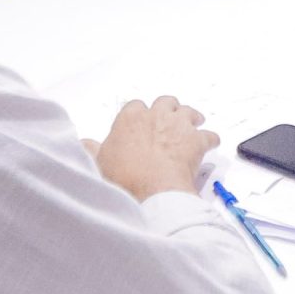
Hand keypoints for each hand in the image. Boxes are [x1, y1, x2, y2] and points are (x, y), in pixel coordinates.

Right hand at [86, 95, 219, 200]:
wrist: (152, 191)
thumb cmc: (125, 178)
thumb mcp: (100, 163)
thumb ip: (92, 149)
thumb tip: (83, 144)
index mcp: (130, 117)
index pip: (135, 106)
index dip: (140, 115)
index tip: (141, 123)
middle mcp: (156, 115)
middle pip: (166, 102)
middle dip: (168, 109)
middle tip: (170, 118)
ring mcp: (178, 126)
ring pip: (189, 112)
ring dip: (191, 117)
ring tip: (193, 122)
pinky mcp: (196, 141)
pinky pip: (208, 135)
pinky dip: (210, 139)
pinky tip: (211, 143)